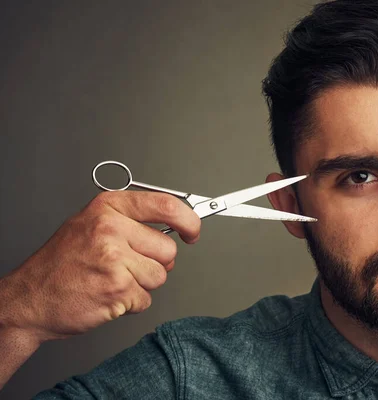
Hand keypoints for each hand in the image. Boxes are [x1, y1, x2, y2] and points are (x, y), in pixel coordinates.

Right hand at [0, 191, 200, 344]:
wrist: (30, 299)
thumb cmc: (61, 263)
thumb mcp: (91, 224)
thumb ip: (131, 220)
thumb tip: (176, 223)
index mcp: (108, 208)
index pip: (166, 205)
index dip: (188, 220)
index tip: (193, 231)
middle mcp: (111, 229)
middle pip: (168, 248)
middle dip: (155, 262)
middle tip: (127, 266)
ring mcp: (114, 259)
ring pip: (160, 276)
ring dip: (142, 284)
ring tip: (112, 279)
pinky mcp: (117, 289)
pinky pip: (146, 298)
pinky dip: (131, 303)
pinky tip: (107, 294)